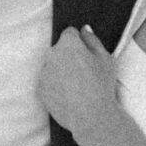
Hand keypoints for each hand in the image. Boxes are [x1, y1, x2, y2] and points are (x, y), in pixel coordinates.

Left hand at [38, 24, 119, 141]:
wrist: (91, 117)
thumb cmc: (101, 86)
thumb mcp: (105, 59)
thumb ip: (93, 40)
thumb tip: (84, 29)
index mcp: (68, 44)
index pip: (70, 33)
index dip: (80, 43)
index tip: (86, 55)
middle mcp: (52, 54)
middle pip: (60, 49)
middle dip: (68, 56)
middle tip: (83, 72)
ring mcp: (44, 72)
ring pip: (52, 65)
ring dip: (60, 70)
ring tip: (76, 86)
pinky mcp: (40, 89)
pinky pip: (47, 81)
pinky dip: (55, 85)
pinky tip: (68, 95)